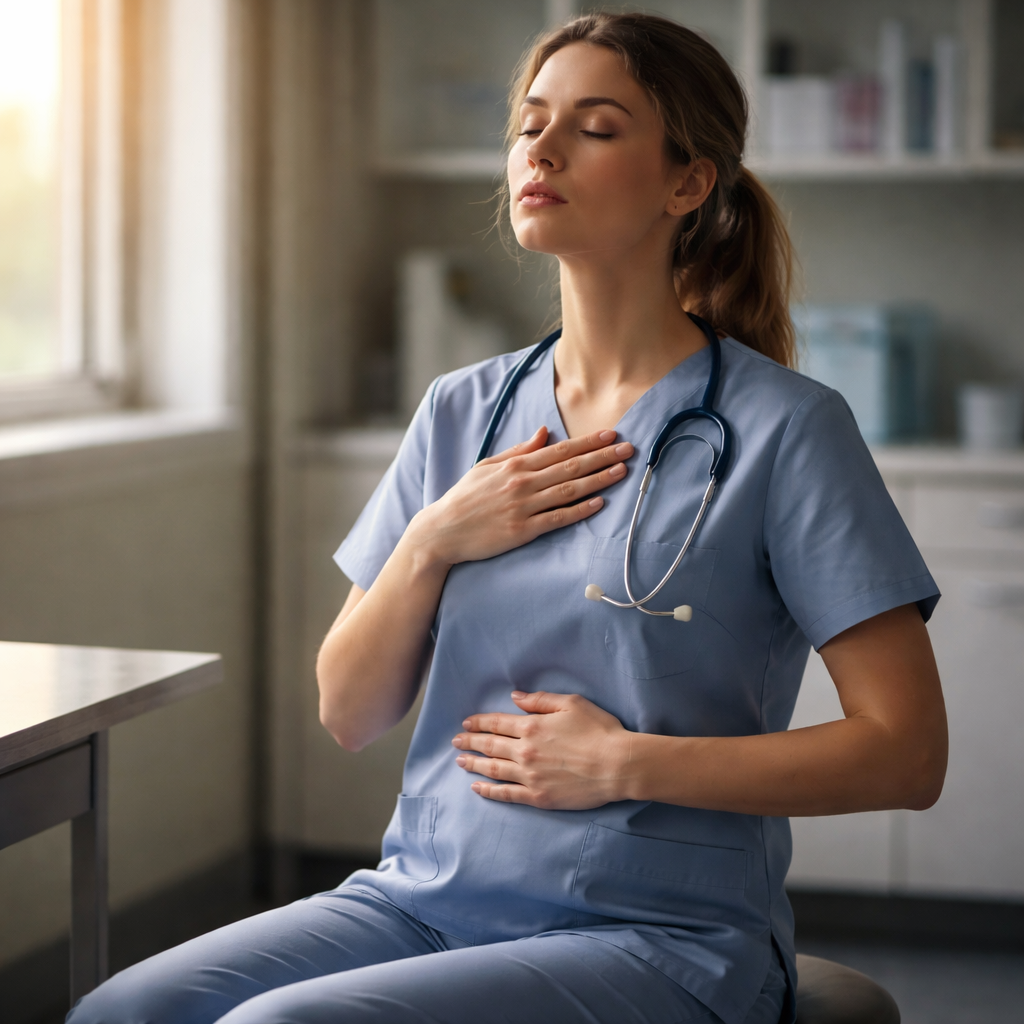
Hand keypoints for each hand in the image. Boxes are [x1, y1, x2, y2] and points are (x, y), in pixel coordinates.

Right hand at [407, 427, 632, 567]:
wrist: (442, 531)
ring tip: (621, 472)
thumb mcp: (487, 466)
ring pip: (568, 491)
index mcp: (515, 465)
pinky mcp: (522, 531)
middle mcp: (521, 483)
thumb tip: (544, 433)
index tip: (611, 435)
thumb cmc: (464, 498)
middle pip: (570, 467)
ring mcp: (523, 507)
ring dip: (598, 480)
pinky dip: (579, 510)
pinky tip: (599, 503)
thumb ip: (518, 450)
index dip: (588, 442)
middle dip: (602, 456)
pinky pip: (557, 519)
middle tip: (628, 449)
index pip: (559, 450)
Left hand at [451, 690, 632, 809]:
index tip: (466, 723)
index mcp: (532, 726)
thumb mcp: (571, 704)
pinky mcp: (538, 796)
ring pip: (493, 770)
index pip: (497, 723)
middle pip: (490, 746)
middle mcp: (525, 751)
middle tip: (456, 742)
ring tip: (460, 762)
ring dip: (474, 764)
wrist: (617, 766)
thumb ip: (540, 700)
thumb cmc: (599, 731)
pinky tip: (478, 788)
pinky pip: (507, 794)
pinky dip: (489, 791)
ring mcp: (530, 776)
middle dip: (470, 742)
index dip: (479, 722)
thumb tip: (515, 697)